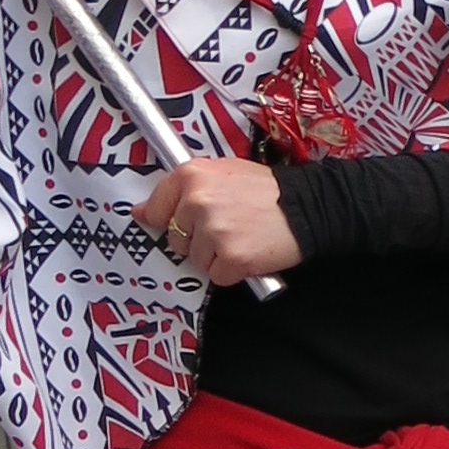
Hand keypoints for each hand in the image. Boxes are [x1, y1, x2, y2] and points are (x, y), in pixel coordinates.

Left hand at [134, 154, 298, 287]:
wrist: (308, 206)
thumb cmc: (266, 190)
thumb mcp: (223, 172)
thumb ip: (183, 189)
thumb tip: (140, 212)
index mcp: (191, 175)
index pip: (156, 209)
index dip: (171, 220)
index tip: (191, 221)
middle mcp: (197, 202)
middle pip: (176, 239)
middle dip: (199, 239)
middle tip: (230, 226)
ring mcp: (213, 232)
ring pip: (196, 260)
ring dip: (217, 256)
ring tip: (243, 237)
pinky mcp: (231, 258)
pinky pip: (217, 276)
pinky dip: (233, 271)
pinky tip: (250, 251)